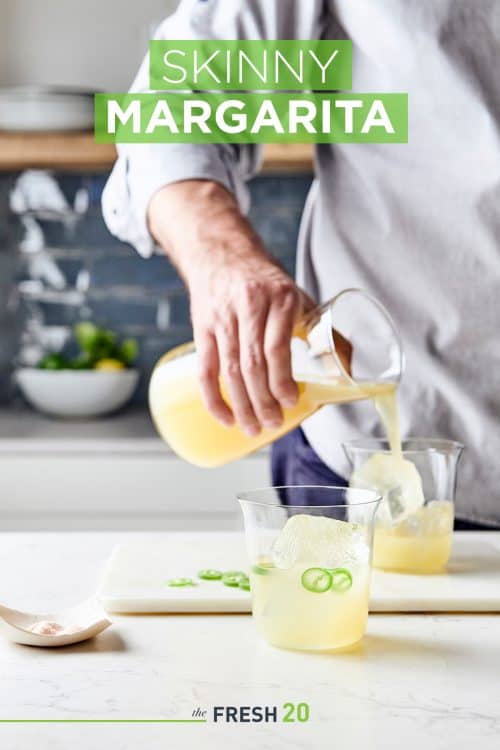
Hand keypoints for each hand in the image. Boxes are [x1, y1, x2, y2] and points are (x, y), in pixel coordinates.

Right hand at [149, 179, 313, 434]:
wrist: (222, 253)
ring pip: (230, 371)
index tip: (290, 402)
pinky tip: (224, 418)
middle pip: (252, 364)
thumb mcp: (296, 296)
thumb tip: (348, 365)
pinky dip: (213, 398)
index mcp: (279, 299)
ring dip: (242, 406)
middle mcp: (249, 307)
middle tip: (273, 424)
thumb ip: (319, 328)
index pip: (277, 347)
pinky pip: (205, 370)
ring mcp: (222, 319)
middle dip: (263, 401)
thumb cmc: (265, 281)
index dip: (282, 380)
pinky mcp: (202, 328)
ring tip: (253, 428)